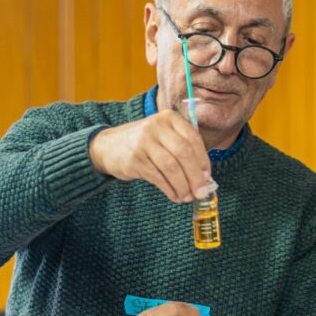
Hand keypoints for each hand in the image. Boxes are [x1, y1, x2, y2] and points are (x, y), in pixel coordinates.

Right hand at [89, 110, 211, 203]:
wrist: (108, 146)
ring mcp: (143, 142)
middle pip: (184, 153)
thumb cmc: (145, 144)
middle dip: (195, 176)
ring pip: (171, 167)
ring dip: (182, 185)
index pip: (193, 139)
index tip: (207, 177)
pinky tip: (175, 196)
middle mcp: (156, 126)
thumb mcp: (164, 136)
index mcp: (169, 118)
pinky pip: (158, 177)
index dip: (203, 160)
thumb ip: (184, 150)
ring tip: (187, 197)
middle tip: (201, 192)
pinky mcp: (134, 159)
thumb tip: (204, 177)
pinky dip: (169, 189)